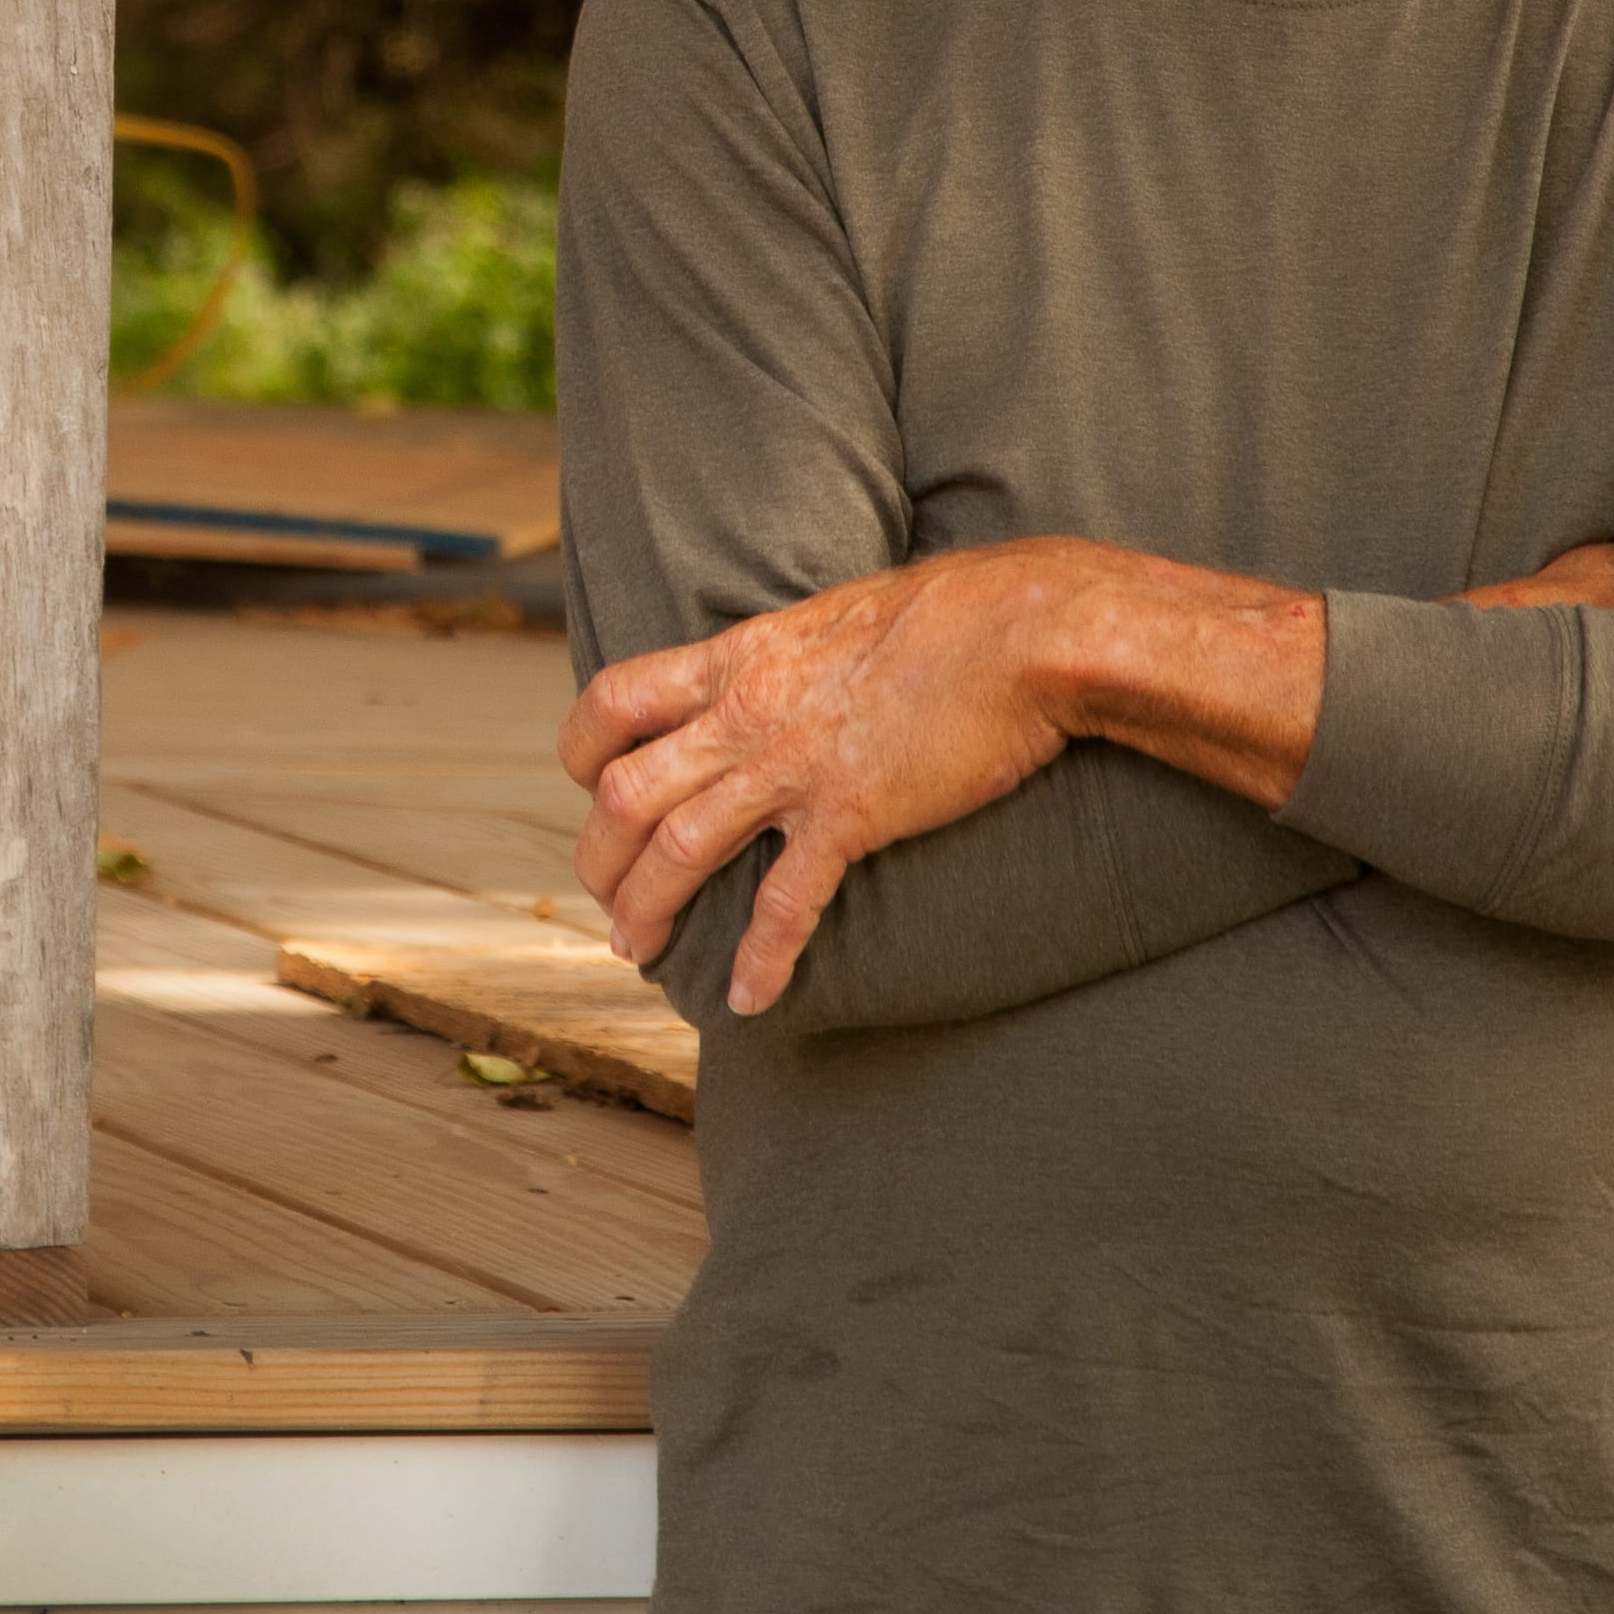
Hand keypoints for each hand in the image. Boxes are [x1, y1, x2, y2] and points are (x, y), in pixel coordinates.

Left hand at [559, 532, 1613, 1019]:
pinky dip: (763, 956)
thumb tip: (784, 670)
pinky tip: (754, 1000)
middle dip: (599, 858)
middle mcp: (748, 712)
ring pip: (678, 848)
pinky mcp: (854, 813)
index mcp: (741, 656)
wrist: (1032, 627)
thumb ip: (795, 652)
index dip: (581, 751)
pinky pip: (788, 900)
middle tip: (609, 901)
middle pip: (624, 793)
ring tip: (636, 953)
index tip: (589, 787)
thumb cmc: (955, 613)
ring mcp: (796, 764)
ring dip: (648, 910)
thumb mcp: (845, 614)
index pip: (613, 699)